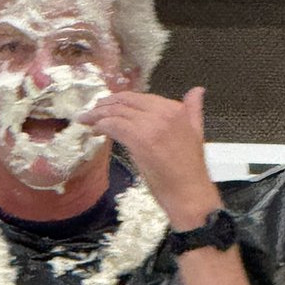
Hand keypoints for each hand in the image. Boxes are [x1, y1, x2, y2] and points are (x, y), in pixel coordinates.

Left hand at [77, 86, 220, 227]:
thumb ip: (193, 110)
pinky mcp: (140, 139)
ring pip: (117, 112)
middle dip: (106, 104)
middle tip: (92, 111)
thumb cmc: (190, 171)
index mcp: (175, 109)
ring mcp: (151, 125)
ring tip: (86, 120)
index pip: (141, 98)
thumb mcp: (196, 132)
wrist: (190, 194)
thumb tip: (198, 90)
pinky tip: (95, 130)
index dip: (121, 100)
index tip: (108, 106)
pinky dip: (101, 126)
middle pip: (126, 101)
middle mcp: (164, 112)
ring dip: (98, 115)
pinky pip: (114, 125)